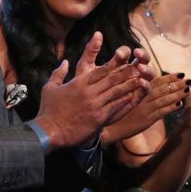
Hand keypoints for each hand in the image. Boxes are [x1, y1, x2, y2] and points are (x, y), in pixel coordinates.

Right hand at [33, 32, 149, 148]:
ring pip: (116, 91)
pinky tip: (134, 97)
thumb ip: (58, 73)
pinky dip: (126, 101)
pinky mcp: (99, 117)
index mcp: (78, 83)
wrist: (50, 131)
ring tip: (141, 79)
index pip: (100, 70)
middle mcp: (88, 92)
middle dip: (126, 72)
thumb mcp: (50, 88)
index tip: (124, 60)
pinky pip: (116, 107)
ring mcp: (95, 104)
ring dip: (130, 85)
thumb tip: (64, 62)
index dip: (114, 64)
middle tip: (139, 67)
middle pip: (112, 79)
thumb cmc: (48, 110)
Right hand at [102, 71, 190, 143]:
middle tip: (189, 80)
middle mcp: (142, 97)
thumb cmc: (122, 113)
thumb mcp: (132, 100)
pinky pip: (160, 112)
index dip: (170, 77)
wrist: (112, 128)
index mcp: (139, 91)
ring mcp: (144, 108)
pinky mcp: (145, 120)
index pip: (156, 81)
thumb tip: (157, 89)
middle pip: (161, 88)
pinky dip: (170, 108)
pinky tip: (180, 105)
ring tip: (188, 90)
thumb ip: (143, 93)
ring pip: (162, 98)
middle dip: (176, 83)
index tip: (182, 73)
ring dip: (176, 94)